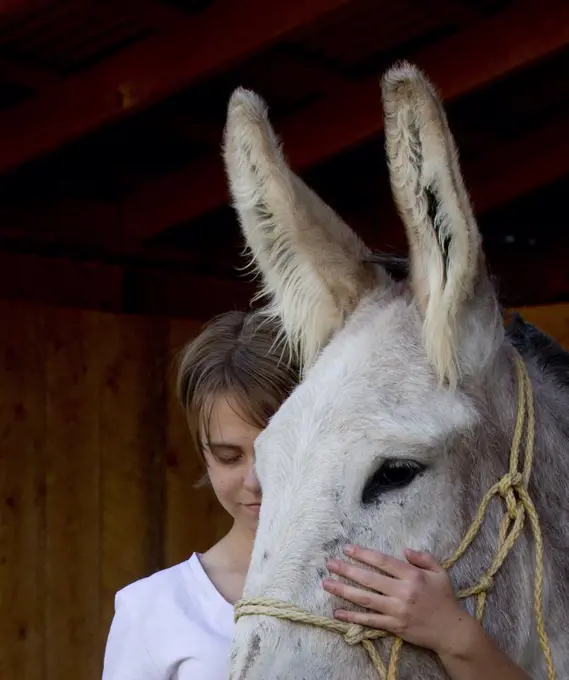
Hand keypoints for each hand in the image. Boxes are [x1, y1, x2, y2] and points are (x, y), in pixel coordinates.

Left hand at [322, 544, 474, 655]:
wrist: (451, 631)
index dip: (363, 554)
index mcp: (412, 576)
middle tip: (329, 563)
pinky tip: (338, 612)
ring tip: (327, 583)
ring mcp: (397, 610)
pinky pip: (370, 620)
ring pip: (365, 599)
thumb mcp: (440, 572)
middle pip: (369, 579)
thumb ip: (423, 558)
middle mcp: (402, 592)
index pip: (382, 561)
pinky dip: (353, 617)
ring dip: (344, 590)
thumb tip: (404, 550)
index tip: (347, 548)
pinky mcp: (394, 626)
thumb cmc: (444, 599)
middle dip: (347, 569)